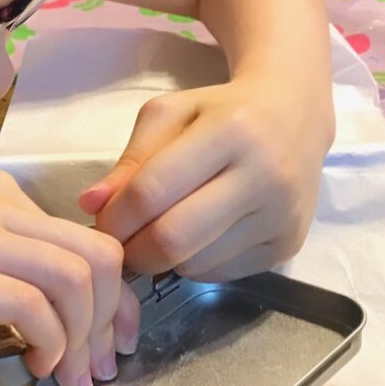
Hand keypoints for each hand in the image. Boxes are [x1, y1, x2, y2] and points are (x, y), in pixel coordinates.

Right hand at [0, 170, 140, 385]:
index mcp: (2, 194)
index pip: (88, 240)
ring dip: (83, 340)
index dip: (115, 298)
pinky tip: (36, 365)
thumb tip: (44, 312)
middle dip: (110, 322)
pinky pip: (30, 307)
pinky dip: (49, 343)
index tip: (111, 340)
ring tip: (69, 378)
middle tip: (98, 370)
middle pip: (96, 258)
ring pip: (74, 280)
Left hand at [79, 75, 333, 280]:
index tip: (100, 222)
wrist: (294, 117)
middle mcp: (266, 176)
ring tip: (158, 233)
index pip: (152, 192)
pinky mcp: (288, 245)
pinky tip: (195, 238)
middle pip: (173, 239)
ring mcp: (282, 216)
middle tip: (120, 241)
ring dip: (162, 258)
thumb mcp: (170, 115)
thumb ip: (129, 160)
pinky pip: (219, 274)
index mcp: (232, 131)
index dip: (114, 216)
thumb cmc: (221, 112)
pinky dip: (193, 264)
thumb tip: (90, 204)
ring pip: (194, 264)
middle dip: (132, 249)